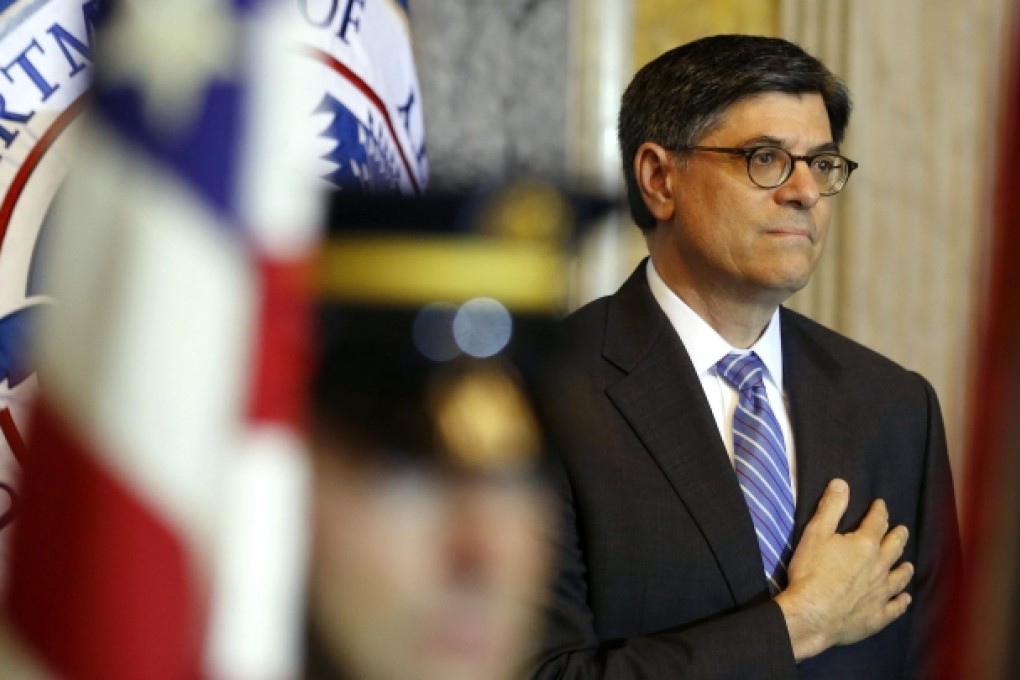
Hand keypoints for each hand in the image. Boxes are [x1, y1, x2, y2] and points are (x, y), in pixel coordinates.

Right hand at [775, 478, 912, 660]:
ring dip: (904, 568)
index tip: (880, 505)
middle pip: (894, 548)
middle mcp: (879, 567)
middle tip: (902, 530)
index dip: (879, 511)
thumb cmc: (811, 572)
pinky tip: (905, 598)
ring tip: (908, 564)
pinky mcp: (878, 615)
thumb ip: (831, 507)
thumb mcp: (815, 533)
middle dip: (898, 536)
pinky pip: (896, 607)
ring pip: (899, 577)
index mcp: (865, 545)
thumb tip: (841, 484)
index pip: (877, 522)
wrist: (812, 613)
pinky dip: (902, 601)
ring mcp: (881, 593)